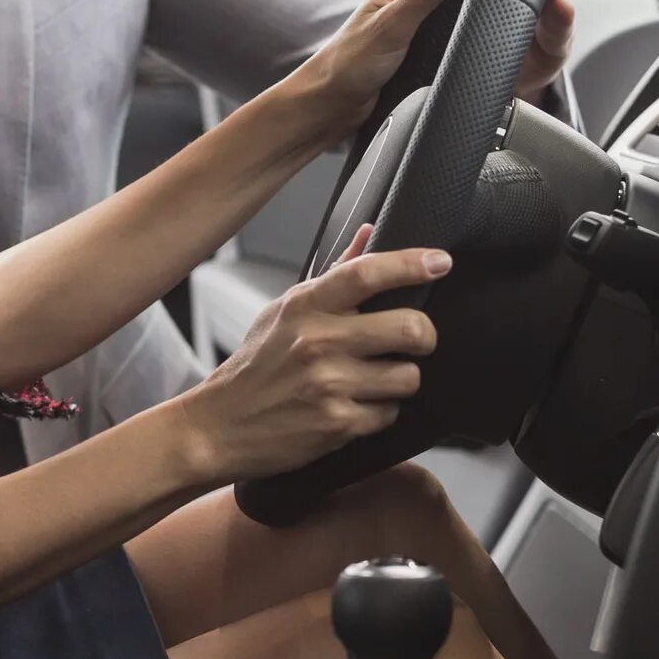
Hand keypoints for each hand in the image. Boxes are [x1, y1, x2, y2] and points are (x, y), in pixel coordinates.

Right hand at [173, 228, 445, 482]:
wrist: (218, 427)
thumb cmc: (256, 366)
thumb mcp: (284, 312)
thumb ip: (333, 275)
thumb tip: (369, 231)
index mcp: (306, 306)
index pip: (368, 272)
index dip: (412, 264)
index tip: (441, 262)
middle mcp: (319, 342)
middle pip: (410, 328)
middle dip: (424, 336)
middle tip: (416, 340)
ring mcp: (329, 385)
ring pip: (408, 376)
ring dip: (401, 379)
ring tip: (375, 380)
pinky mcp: (337, 424)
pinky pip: (389, 414)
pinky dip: (380, 413)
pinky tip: (355, 407)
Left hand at [284, 0, 463, 148]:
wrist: (333, 104)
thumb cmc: (348, 65)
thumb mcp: (392, 26)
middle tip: (483, 2)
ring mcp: (410, 22)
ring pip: (448, 10)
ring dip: (459, 16)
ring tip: (471, 23)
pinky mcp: (414, 44)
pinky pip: (442, 33)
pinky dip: (451, 37)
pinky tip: (456, 42)